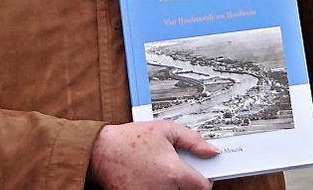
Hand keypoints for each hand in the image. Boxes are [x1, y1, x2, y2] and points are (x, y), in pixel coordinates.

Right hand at [89, 121, 216, 189]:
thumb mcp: (166, 129)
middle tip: (176, 171)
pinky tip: (150, 179)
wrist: (101, 150)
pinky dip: (157, 189)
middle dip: (186, 183)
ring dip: (172, 187)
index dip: (205, 180)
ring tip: (161, 174)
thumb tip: (211, 151)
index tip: (200, 175)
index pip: (203, 187)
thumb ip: (193, 140)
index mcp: (174, 173)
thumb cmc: (130, 139)